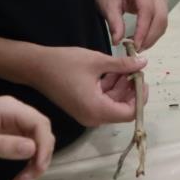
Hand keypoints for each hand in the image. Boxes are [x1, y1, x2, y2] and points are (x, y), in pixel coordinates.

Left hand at [0, 97, 54, 179]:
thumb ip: (6, 146)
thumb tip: (33, 149)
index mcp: (10, 109)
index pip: (40, 124)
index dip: (44, 146)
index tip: (37, 168)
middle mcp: (15, 111)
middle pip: (41, 131)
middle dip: (41, 156)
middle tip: (30, 178)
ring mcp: (12, 120)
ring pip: (35, 140)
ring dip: (34, 161)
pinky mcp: (8, 130)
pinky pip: (25, 144)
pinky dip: (25, 161)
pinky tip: (17, 176)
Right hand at [28, 45, 145, 127]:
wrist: (35, 67)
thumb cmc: (64, 63)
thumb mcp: (97, 61)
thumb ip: (123, 65)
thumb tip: (144, 63)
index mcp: (97, 110)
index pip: (130, 113)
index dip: (140, 96)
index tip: (141, 78)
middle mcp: (93, 118)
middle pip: (123, 110)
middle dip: (131, 90)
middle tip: (134, 69)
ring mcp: (87, 115)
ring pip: (114, 105)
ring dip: (121, 87)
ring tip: (123, 66)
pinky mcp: (82, 108)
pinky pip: (103, 102)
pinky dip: (110, 89)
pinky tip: (112, 71)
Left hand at [96, 0, 168, 49]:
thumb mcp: (107, 6)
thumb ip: (114, 23)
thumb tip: (118, 41)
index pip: (147, 9)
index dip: (143, 29)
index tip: (135, 45)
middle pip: (159, 16)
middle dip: (150, 36)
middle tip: (137, 49)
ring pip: (163, 20)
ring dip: (153, 36)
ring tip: (138, 46)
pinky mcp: (162, 1)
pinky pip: (162, 20)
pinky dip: (154, 32)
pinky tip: (143, 38)